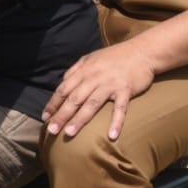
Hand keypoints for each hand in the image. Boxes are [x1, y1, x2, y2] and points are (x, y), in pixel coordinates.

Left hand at [43, 43, 157, 139]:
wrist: (142, 51)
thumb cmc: (114, 56)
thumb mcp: (90, 58)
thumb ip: (75, 70)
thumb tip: (62, 83)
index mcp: (84, 70)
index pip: (64, 89)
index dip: (53, 103)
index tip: (45, 117)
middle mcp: (94, 77)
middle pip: (74, 99)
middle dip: (61, 115)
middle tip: (52, 130)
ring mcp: (110, 84)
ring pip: (92, 104)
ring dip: (80, 119)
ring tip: (69, 133)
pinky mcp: (126, 90)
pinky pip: (120, 108)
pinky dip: (116, 122)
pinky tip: (112, 136)